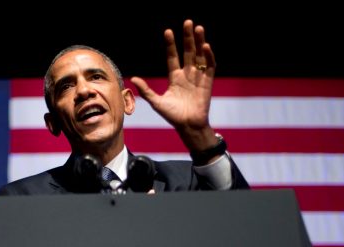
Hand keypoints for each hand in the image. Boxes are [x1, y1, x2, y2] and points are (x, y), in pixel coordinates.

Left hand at [130, 19, 217, 152]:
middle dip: (187, 38)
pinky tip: (205, 46)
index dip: (170, 45)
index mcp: (174, 78)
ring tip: (198, 28)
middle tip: (187, 22)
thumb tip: (133, 78)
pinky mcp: (208, 82)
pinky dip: (208, 56)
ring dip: (199, 42)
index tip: (168, 32)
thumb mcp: (157, 102)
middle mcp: (187, 75)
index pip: (172, 57)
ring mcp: (198, 77)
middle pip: (187, 52)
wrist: (188, 126)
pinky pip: (210, 66)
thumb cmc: (173, 116)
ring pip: (199, 56)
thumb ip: (146, 90)